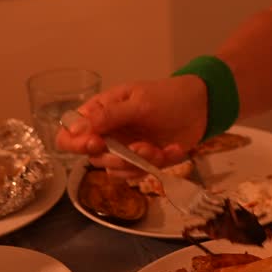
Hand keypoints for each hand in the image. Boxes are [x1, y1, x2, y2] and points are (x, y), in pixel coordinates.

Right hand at [56, 76, 207, 172]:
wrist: (202, 106)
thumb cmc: (167, 96)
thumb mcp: (139, 102)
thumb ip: (109, 116)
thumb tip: (75, 128)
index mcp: (100, 113)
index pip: (69, 134)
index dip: (76, 144)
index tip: (97, 144)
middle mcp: (108, 133)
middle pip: (93, 158)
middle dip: (117, 157)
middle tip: (139, 148)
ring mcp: (124, 149)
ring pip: (114, 171)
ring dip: (137, 164)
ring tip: (158, 149)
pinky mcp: (142, 161)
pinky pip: (137, 174)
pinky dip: (155, 165)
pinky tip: (171, 150)